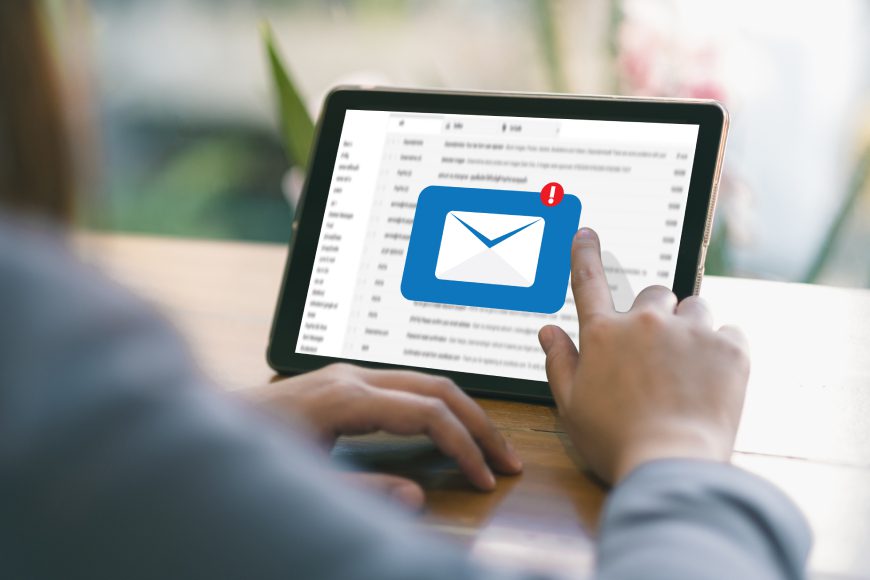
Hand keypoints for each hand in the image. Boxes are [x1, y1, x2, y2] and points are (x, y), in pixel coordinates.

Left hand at [248, 364, 522, 498]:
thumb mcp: (305, 480)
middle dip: (479, 423)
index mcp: (347, 397)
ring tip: (489, 447)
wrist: (206, 422)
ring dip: (462, 412)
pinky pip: (406, 386)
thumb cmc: (248, 450)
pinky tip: (445, 432)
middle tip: (508, 460)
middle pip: (438, 387)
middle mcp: (353, 376)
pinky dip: (437, 407)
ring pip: (425, 381)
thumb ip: (362, 491)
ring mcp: (349, 374)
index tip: (485, 479)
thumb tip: (417, 495)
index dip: (464, 447)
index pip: (429, 413)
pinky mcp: (345, 381)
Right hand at [538, 228, 749, 483]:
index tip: (586, 234)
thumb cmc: (615, 441)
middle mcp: (645, 322)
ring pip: (694, 308)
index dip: (585, 254)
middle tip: (657, 349)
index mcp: (603, 334)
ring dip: (690, 328)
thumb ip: (559, 361)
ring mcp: (690, 332)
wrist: (671, 464)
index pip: (589, 282)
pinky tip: (712, 378)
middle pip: (653, 294)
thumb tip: (548, 330)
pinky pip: (729, 331)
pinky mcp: (729, 348)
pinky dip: (722, 349)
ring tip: (687, 367)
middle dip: (655, 314)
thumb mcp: (571, 405)